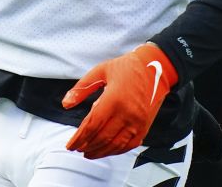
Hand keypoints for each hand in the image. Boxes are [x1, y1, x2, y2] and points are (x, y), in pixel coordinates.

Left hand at [61, 42, 177, 159]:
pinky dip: (116, 151)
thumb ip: (81, 88)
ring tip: (88, 153)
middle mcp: (127, 113)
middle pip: (102, 137)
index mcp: (114, 99)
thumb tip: (65, 104)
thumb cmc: (127, 67)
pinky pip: (129, 145)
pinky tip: (106, 150)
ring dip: (100, 152)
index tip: (70, 144)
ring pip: (115, 145)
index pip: (92, 125)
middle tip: (76, 149)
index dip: (79, 137)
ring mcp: (137, 122)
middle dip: (87, 146)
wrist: (156, 67)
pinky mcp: (144, 127)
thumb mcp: (100, 71)